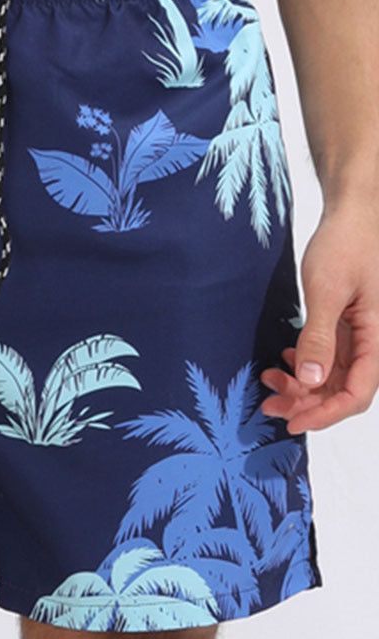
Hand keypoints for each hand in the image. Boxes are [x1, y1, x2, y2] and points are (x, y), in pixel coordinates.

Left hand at [260, 203, 378, 433]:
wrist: (350, 215)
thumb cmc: (345, 246)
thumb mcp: (327, 291)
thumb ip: (320, 336)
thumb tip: (312, 380)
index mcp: (377, 338)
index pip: (357, 393)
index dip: (326, 414)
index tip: (294, 423)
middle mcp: (371, 342)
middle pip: (342, 390)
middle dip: (307, 403)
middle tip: (270, 406)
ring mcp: (358, 335)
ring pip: (332, 376)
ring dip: (302, 386)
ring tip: (269, 383)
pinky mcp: (345, 325)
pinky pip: (327, 357)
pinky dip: (305, 365)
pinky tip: (285, 360)